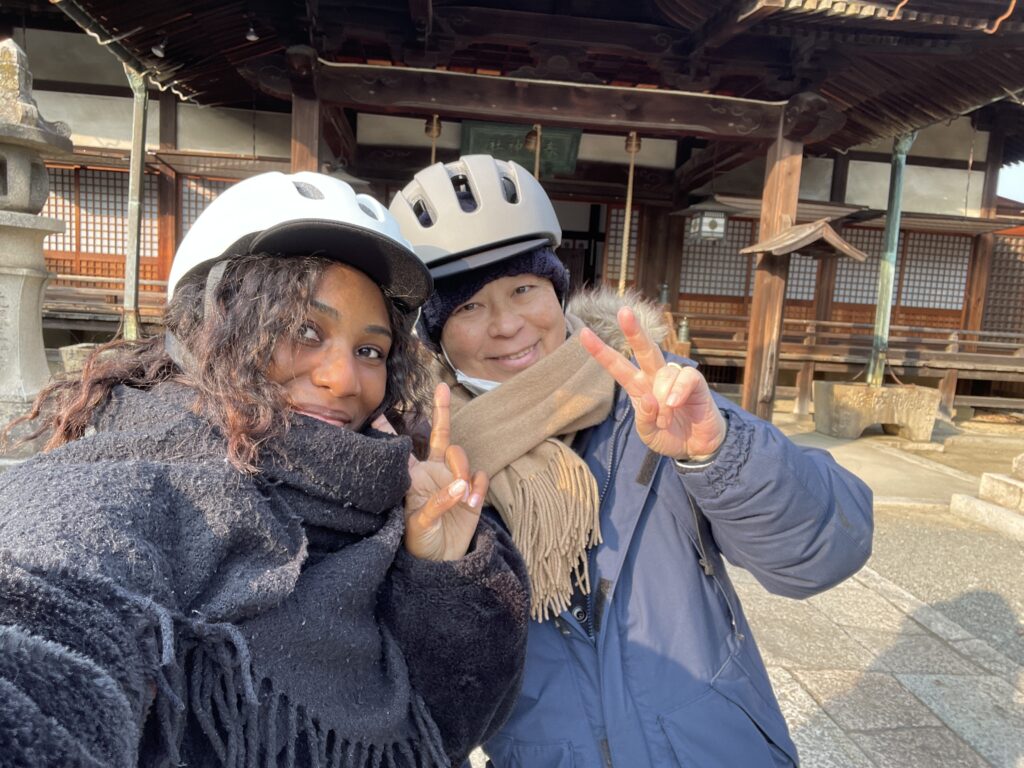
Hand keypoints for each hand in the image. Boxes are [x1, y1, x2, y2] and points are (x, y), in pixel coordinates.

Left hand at [403, 383, 488, 560]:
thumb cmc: (420, 543)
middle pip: (440, 434)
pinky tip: (472, 501)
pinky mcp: (473, 492)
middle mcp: (434, 473)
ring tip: (463, 494)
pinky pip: (480, 477)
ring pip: (461, 456)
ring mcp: (454, 480)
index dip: (392, 432)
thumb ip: (438, 503)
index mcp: (414, 478)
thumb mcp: (418, 525)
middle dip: (442, 410)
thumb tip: (460, 484)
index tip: (378, 415)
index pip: (403, 450)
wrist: (442, 563)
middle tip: (442, 387)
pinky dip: (478, 486)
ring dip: (463, 470)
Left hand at [580, 307, 726, 460]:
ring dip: (662, 400)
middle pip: (643, 349)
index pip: (617, 365)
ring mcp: (675, 378)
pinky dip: (677, 391)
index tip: (583, 333)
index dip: (601, 351)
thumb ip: (645, 419)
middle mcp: (655, 377)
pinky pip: (685, 377)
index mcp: (638, 386)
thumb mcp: (648, 434)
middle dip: (634, 330)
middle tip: (624, 312)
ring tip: (666, 419)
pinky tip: (675, 404)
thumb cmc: (668, 435)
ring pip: (663, 373)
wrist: (697, 445)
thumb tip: (650, 400)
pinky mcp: (694, 382)